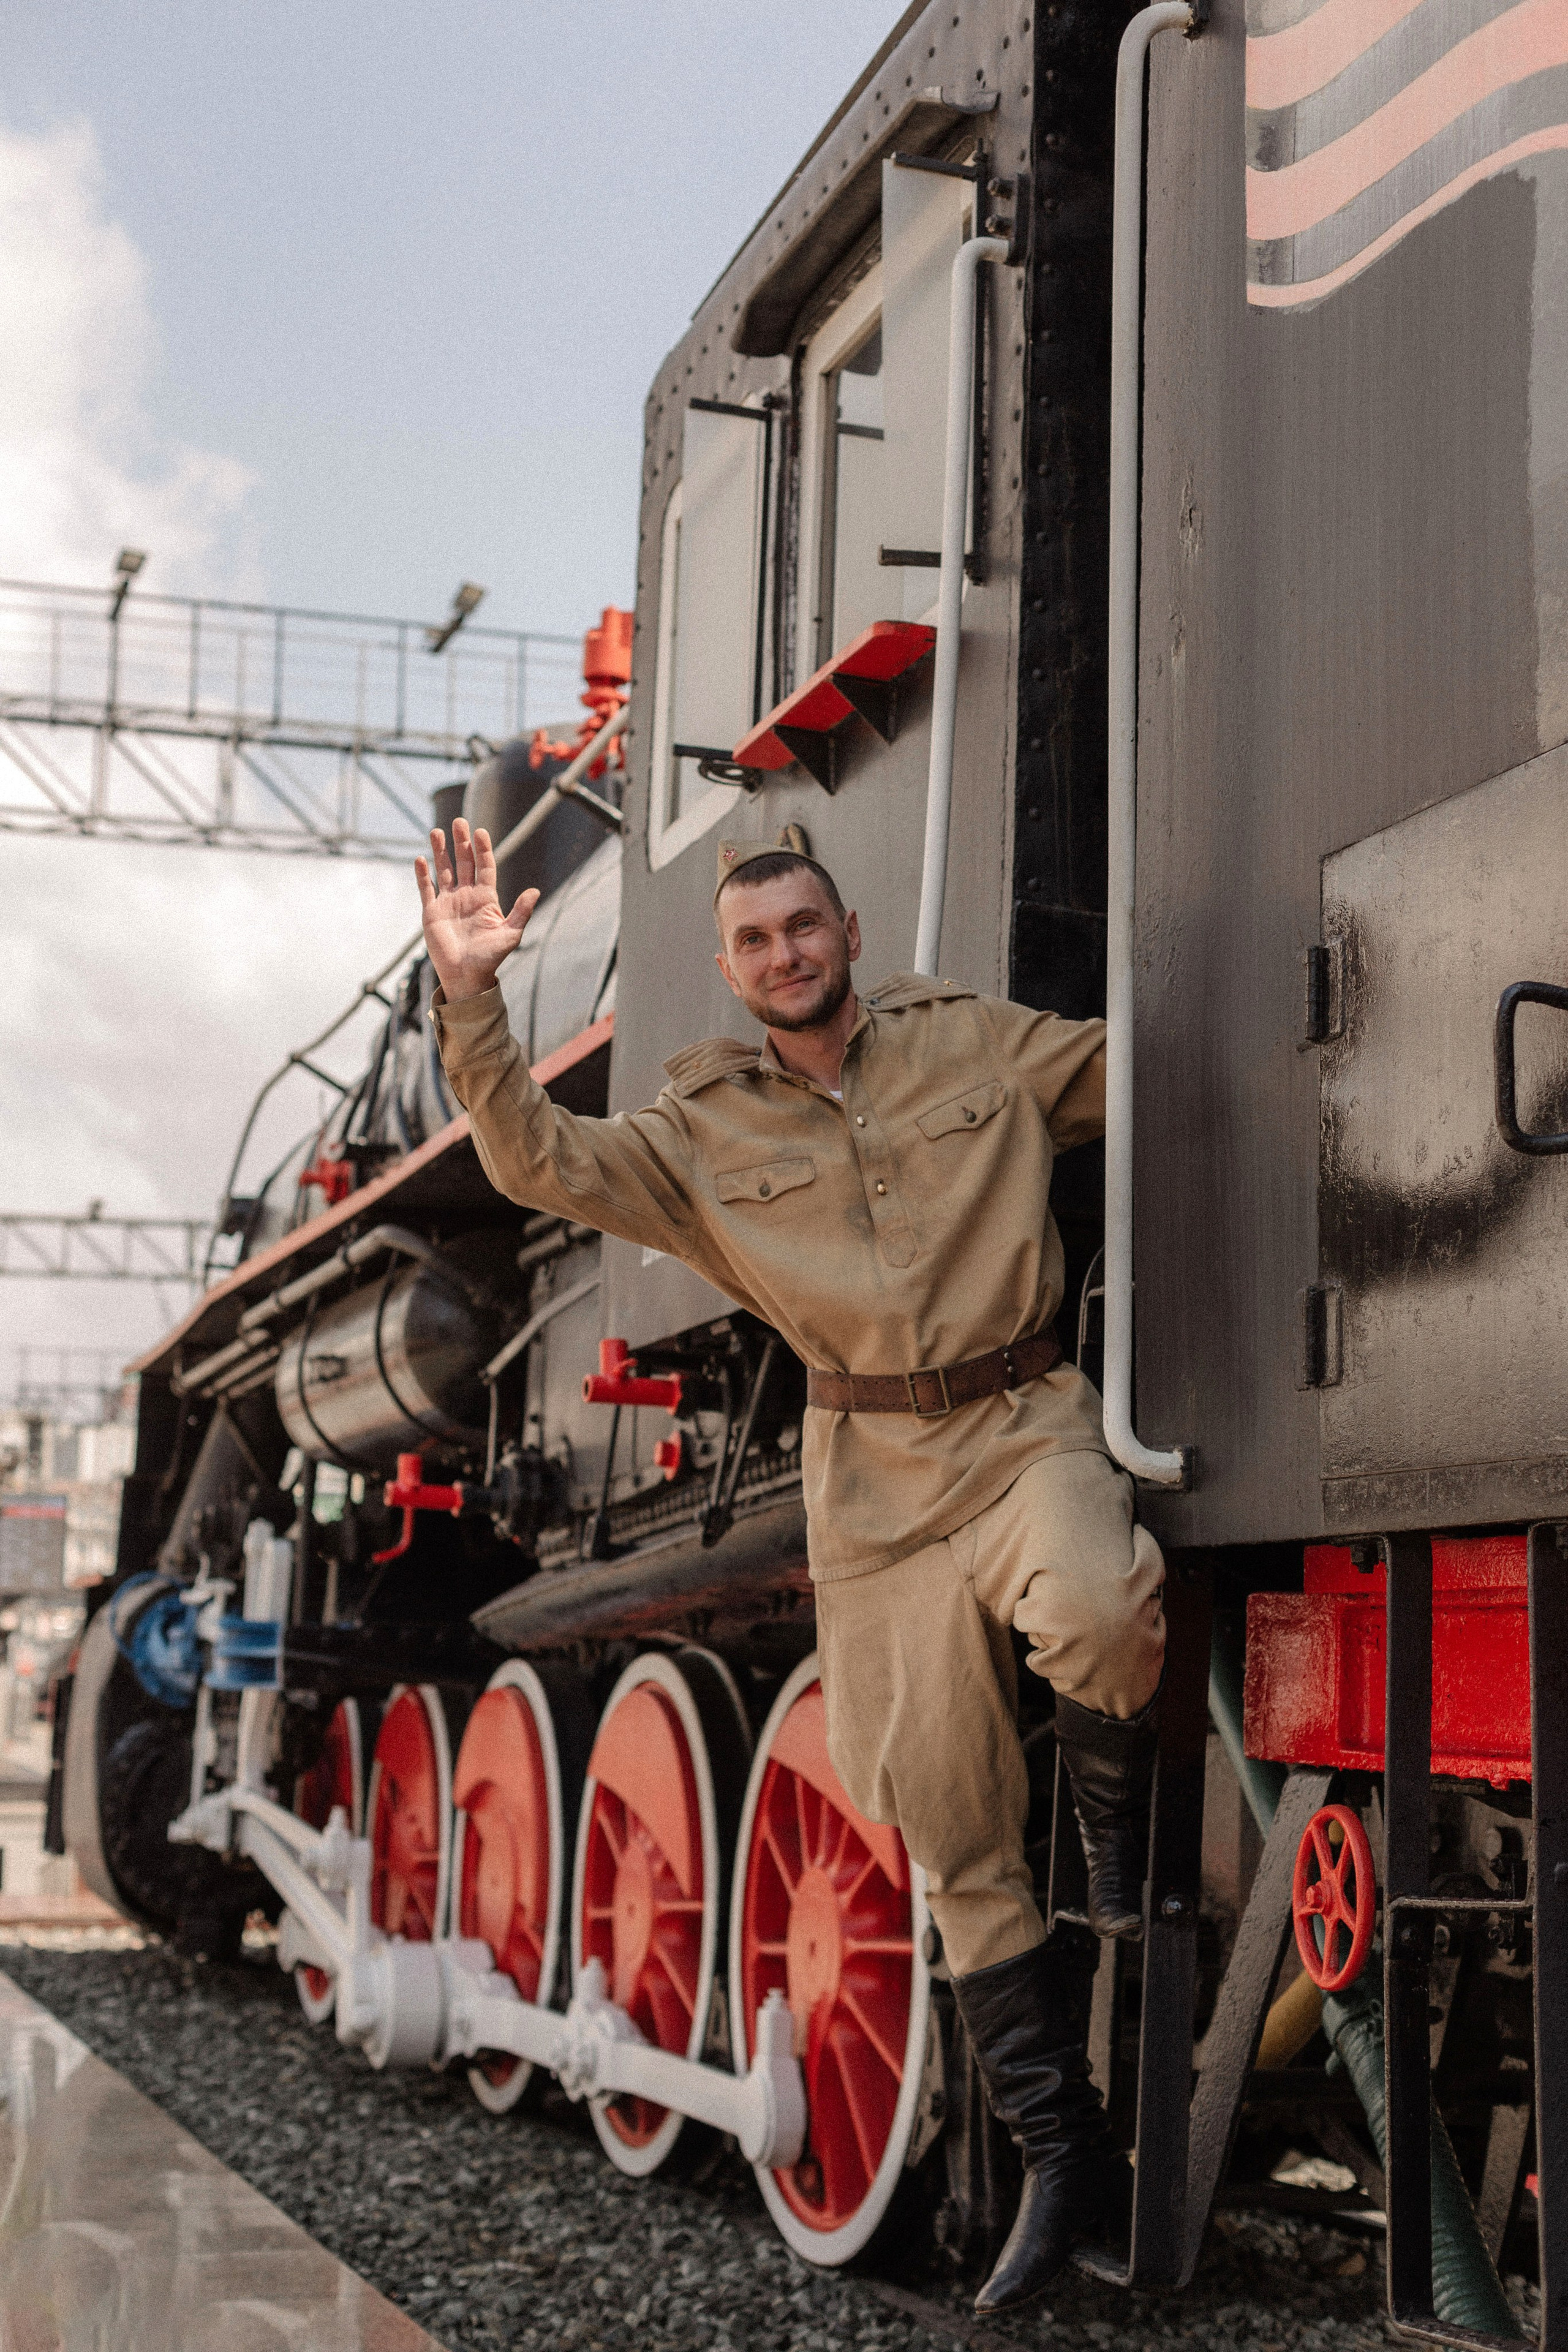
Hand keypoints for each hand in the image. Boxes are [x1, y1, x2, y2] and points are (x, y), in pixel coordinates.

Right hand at [415, 819, 539, 1002]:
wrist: (467, 976)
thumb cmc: (491, 957)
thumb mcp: (511, 934)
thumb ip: (521, 912)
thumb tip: (535, 891)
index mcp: (486, 898)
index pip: (485, 867)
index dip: (483, 849)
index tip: (480, 832)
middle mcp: (466, 896)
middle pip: (464, 863)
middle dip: (461, 843)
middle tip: (459, 822)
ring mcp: (448, 902)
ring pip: (444, 870)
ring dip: (441, 851)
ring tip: (437, 831)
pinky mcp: (432, 912)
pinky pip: (426, 888)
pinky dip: (423, 874)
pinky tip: (421, 858)